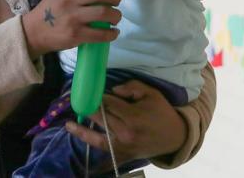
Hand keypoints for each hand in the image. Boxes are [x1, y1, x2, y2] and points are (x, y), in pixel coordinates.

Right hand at [22, 0, 121, 58]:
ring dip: (116, 15)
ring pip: (104, 13)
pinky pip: (101, 33)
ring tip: (116, 17)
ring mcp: (72, 17)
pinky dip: (111, 33)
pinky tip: (113, 32)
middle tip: (116, 1)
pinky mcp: (76, 34)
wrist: (34, 32)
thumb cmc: (51, 9)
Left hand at [65, 80, 186, 164]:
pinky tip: (81, 141)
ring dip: (82, 131)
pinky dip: (93, 146)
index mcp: (132, 117)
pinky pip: (105, 151)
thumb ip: (131, 87)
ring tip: (68, 124)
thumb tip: (112, 90)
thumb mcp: (150, 93)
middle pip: (100, 118)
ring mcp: (123, 146)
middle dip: (87, 108)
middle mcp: (125, 133)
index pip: (108, 103)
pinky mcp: (123, 154)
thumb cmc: (161, 111)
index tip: (87, 91)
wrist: (175, 136)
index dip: (97, 97)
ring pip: (97, 138)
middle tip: (73, 100)